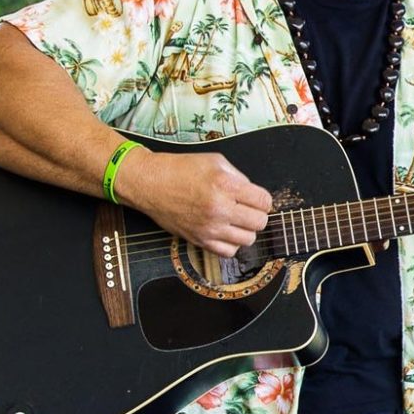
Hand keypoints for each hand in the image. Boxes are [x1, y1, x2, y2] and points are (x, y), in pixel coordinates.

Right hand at [115, 149, 273, 257]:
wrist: (149, 183)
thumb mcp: (215, 161)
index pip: (264, 201)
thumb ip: (239, 177)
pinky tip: (226, 232)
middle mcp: (219, 209)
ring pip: (248, 240)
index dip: (263, 199)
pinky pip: (228, 252)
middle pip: (260, 222)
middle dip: (257, 214)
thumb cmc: (180, 169)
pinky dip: (231, 244)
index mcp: (226, 186)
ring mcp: (209, 227)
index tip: (256, 198)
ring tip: (236, 220)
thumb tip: (254, 193)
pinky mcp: (199, 240)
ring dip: (246, 230)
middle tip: (247, 209)